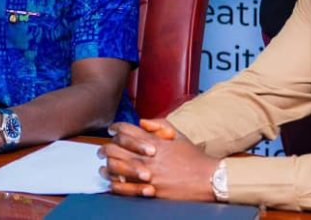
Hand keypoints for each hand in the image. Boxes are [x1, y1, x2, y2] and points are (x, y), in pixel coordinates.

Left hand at [100, 121, 218, 200]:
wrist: (208, 178)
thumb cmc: (193, 156)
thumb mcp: (177, 135)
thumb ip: (159, 125)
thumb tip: (142, 121)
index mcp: (154, 141)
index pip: (127, 130)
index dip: (116, 128)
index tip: (112, 130)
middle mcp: (148, 156)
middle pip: (116, 148)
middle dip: (105, 147)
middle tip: (102, 149)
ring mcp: (148, 174)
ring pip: (117, 167)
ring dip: (107, 165)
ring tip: (103, 165)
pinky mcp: (150, 190)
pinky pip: (125, 188)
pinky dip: (115, 184)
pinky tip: (112, 182)